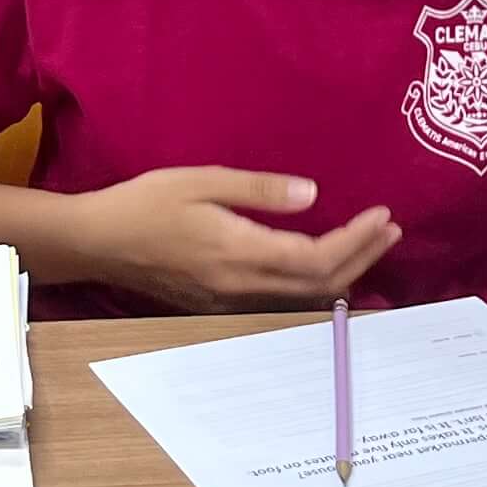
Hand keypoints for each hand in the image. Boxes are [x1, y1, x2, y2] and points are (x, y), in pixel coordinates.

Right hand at [72, 166, 398, 312]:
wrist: (97, 243)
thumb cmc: (144, 204)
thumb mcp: (200, 181)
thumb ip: (258, 189)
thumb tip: (313, 195)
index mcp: (239, 253)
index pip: (316, 258)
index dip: (357, 241)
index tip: (383, 217)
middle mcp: (242, 286)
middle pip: (319, 285)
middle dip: (361, 258)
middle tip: (390, 230)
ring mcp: (232, 302)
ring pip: (304, 300)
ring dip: (344, 276)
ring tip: (371, 248)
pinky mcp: (222, 304)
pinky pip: (284, 304)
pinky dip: (316, 289)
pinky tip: (328, 273)